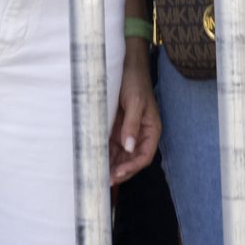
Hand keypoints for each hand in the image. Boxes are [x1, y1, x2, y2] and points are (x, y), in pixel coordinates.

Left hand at [111, 39, 160, 185]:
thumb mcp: (136, 102)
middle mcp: (139, 134)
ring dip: (111, 166)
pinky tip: (94, 160)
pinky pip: (110, 146)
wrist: (125, 64)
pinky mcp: (115, 128)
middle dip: (120, 171)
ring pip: (120, 156)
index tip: (118, 174)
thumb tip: (129, 148)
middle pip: (131, 160)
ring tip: (97, 175)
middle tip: (105, 180)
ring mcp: (126, 132)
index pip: (145, 156)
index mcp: (151, 130)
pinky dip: (104, 154)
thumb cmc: (135, 81)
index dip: (132, 167)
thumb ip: (132, 125)